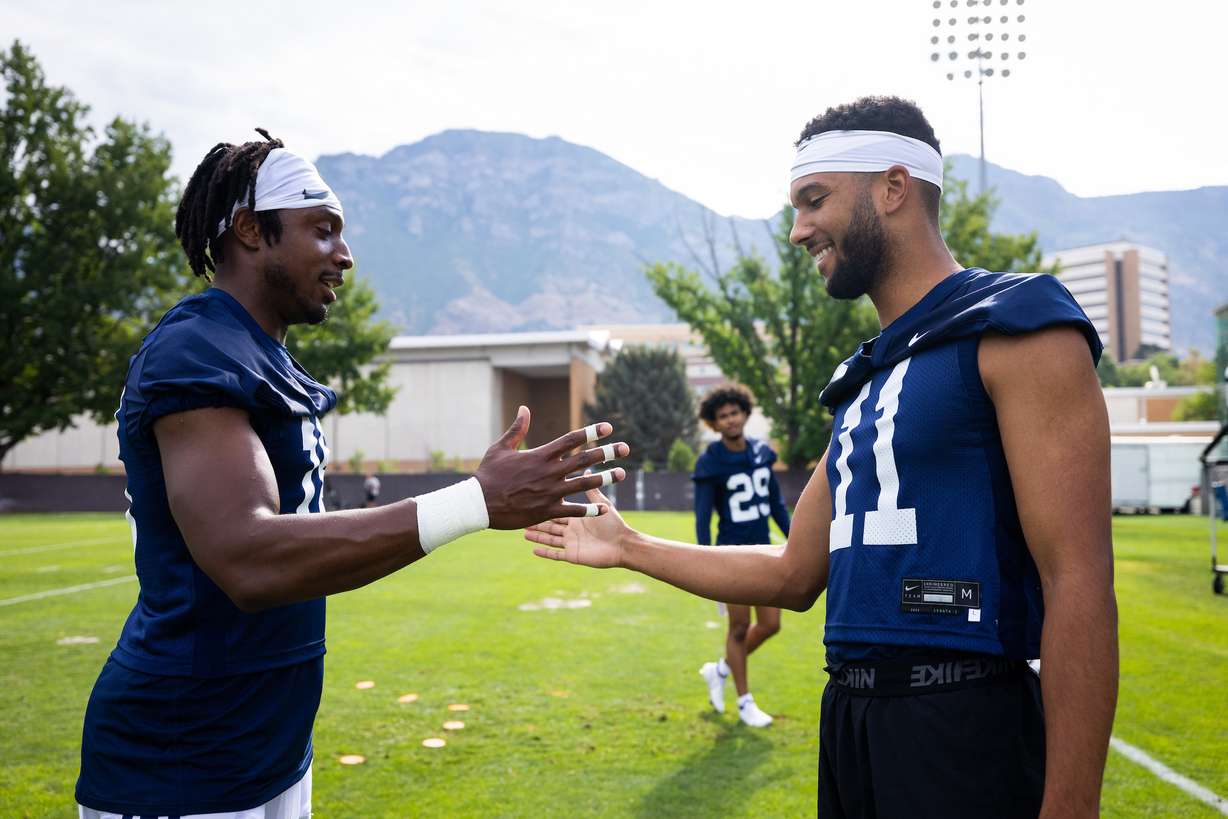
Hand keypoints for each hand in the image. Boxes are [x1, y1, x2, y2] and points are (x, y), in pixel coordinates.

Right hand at [475, 406, 628, 529]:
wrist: (479, 503)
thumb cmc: (488, 474)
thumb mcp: (501, 448)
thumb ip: (517, 429)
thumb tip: (524, 409)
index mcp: (540, 455)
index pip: (571, 439)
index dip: (591, 432)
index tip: (608, 427)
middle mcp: (549, 472)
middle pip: (585, 458)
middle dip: (607, 452)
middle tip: (625, 448)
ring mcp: (550, 492)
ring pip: (585, 483)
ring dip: (605, 478)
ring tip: (621, 474)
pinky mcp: (547, 510)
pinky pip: (574, 510)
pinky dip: (590, 509)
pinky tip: (604, 508)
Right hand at [524, 487, 629, 568]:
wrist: (623, 544)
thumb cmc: (614, 523)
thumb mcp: (601, 503)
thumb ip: (591, 489)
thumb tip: (588, 469)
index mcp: (577, 518)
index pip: (558, 510)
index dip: (546, 506)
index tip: (533, 498)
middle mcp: (572, 531)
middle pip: (550, 525)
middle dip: (536, 521)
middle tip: (521, 515)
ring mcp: (571, 544)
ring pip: (549, 539)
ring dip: (537, 536)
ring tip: (523, 531)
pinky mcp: (573, 556)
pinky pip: (556, 555)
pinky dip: (545, 553)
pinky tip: (533, 550)